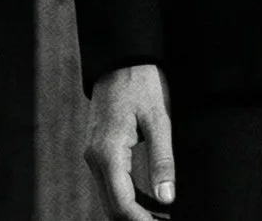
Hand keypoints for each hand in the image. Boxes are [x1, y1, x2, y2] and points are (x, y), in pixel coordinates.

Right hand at [85, 62, 175, 218]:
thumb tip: (167, 198)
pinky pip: (110, 182)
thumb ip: (162, 160)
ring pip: (110, 196)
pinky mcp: (99, 149)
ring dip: (132, 211)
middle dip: (136, 220)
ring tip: (161, 216)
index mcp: (108, 153)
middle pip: (112, 206)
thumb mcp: (158, 119)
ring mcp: (94, 154)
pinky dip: (127, 195)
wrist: (121, 57)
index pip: (121, 204)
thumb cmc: (141, 82)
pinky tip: (148, 200)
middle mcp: (95, 158)